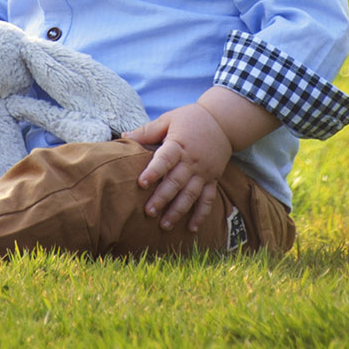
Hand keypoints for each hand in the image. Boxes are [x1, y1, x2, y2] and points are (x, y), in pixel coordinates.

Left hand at [121, 102, 232, 231]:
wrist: (224, 121)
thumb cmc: (191, 119)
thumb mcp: (169, 119)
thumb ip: (147, 131)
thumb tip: (124, 136)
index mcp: (179, 145)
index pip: (165, 160)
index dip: (153, 171)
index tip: (141, 183)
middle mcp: (192, 161)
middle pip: (176, 182)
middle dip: (162, 198)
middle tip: (148, 212)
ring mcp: (204, 172)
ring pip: (191, 195)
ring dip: (178, 211)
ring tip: (164, 225)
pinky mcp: (213, 179)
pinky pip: (208, 200)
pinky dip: (201, 215)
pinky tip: (192, 229)